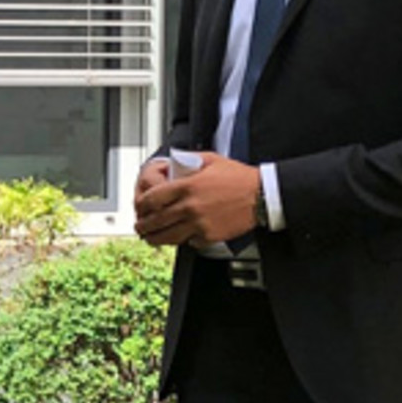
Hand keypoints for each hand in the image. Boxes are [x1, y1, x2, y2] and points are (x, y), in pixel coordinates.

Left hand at [133, 152, 260, 245]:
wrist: (262, 195)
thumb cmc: (239, 178)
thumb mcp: (210, 160)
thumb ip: (188, 160)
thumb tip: (173, 161)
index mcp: (187, 187)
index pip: (152, 199)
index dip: (142, 205)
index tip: (141, 207)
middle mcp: (190, 207)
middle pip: (156, 221)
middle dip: (143, 226)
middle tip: (140, 227)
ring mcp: (199, 223)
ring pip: (168, 237)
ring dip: (156, 239)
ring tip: (151, 238)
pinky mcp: (209, 236)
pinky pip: (189, 242)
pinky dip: (184, 241)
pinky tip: (182, 236)